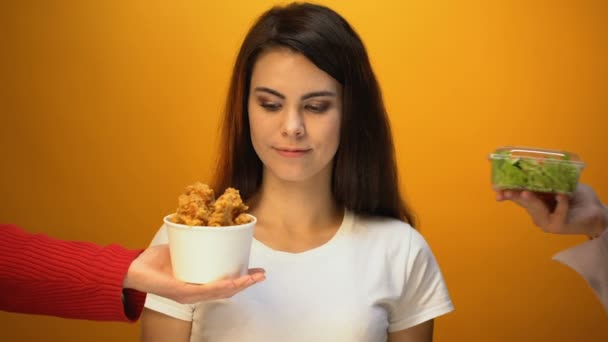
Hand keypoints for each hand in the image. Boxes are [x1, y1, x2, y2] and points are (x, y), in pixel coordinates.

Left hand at [123, 244, 264, 303]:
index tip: (258, 271)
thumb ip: (196, 240)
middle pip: (227, 290)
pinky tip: (232, 283)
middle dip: (247, 282)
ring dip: (239, 285)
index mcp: (199, 283)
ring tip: (252, 278)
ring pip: (220, 292)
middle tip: (262, 275)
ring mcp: (189, 294)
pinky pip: (205, 290)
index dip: (243, 279)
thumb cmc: (157, 260)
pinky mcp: (181, 292)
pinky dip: (221, 286)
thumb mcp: (182, 247)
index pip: (225, 284)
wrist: (134, 267)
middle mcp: (196, 292)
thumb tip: (211, 221)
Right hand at [495, 183, 607, 237]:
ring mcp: (546, 222)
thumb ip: (548, 179)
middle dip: (514, 195)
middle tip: (504, 190)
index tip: (496, 189)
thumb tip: (537, 163)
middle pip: (523, 202)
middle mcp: (537, 214)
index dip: (506, 192)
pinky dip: (560, 204)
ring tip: (526, 192)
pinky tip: (561, 196)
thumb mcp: (560, 184)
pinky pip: (557, 213)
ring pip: (536, 209)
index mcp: (535, 202)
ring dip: (531, 201)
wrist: (596, 211)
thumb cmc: (577, 197)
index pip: (517, 196)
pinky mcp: (558, 226)